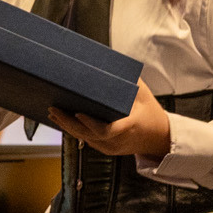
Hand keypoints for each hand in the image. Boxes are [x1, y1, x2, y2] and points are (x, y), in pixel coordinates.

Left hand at [50, 79, 170, 158]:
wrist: (159, 137)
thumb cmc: (149, 111)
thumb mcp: (143, 93)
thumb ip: (128, 80)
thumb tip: (110, 63)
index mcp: (130, 125)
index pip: (108, 130)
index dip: (91, 124)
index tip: (78, 113)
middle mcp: (119, 140)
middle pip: (89, 135)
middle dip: (69, 122)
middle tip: (54, 109)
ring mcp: (112, 147)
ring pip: (86, 139)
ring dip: (67, 126)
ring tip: (53, 112)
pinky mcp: (107, 150)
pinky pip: (88, 141)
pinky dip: (75, 131)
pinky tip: (63, 121)